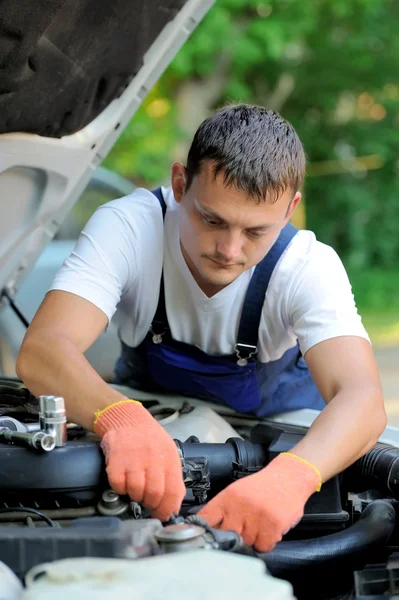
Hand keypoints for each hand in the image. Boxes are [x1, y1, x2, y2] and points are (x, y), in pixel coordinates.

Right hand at [94, 400, 185, 520]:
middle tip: (148, 502)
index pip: (173, 491)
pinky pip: (118, 485)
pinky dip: (121, 489)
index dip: (168, 509)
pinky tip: (124, 481)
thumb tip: (174, 503)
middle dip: (151, 504)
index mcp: (169, 458)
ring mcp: (134, 459)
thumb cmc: (149, 438)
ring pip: (136, 492)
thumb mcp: (168, 452)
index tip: (163, 514)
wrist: (128, 418)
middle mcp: (153, 458)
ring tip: (136, 489)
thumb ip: (173, 475)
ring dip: (136, 496)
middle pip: (154, 494)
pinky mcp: (116, 460)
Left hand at [198, 452, 320, 551]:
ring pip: (247, 544)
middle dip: (233, 537)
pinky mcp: (273, 524)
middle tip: (242, 529)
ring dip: (253, 539)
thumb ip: (223, 510)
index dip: (201, 531)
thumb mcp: (237, 492)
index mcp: (228, 497)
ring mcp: (257, 516)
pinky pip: (263, 546)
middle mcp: (240, 506)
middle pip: (226, 536)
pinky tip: (269, 529)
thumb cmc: (263, 486)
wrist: (289, 476)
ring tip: (260, 524)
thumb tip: (207, 530)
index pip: (206, 518)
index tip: (201, 539)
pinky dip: (267, 542)